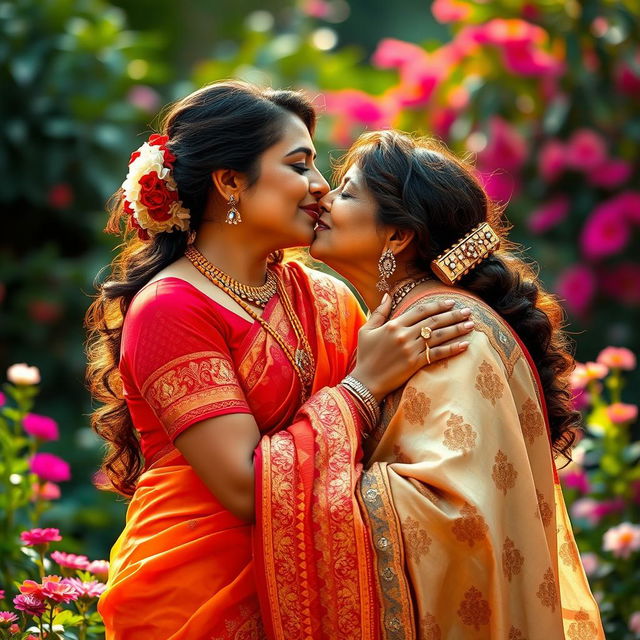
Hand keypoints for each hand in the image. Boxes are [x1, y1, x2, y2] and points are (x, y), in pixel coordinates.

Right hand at [350, 294, 472, 401]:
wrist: (366, 382)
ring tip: (471, 324)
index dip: (437, 305)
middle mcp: (404, 335)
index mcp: (393, 325)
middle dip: (453, 315)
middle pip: (434, 321)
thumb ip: (378, 312)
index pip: (420, 311)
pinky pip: (438, 354)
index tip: (451, 302)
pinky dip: (452, 349)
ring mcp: (411, 350)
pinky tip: (465, 344)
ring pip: (439, 336)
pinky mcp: (415, 364)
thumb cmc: (365, 356)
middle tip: (468, 311)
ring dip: (457, 329)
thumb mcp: (366, 330)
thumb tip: (387, 295)